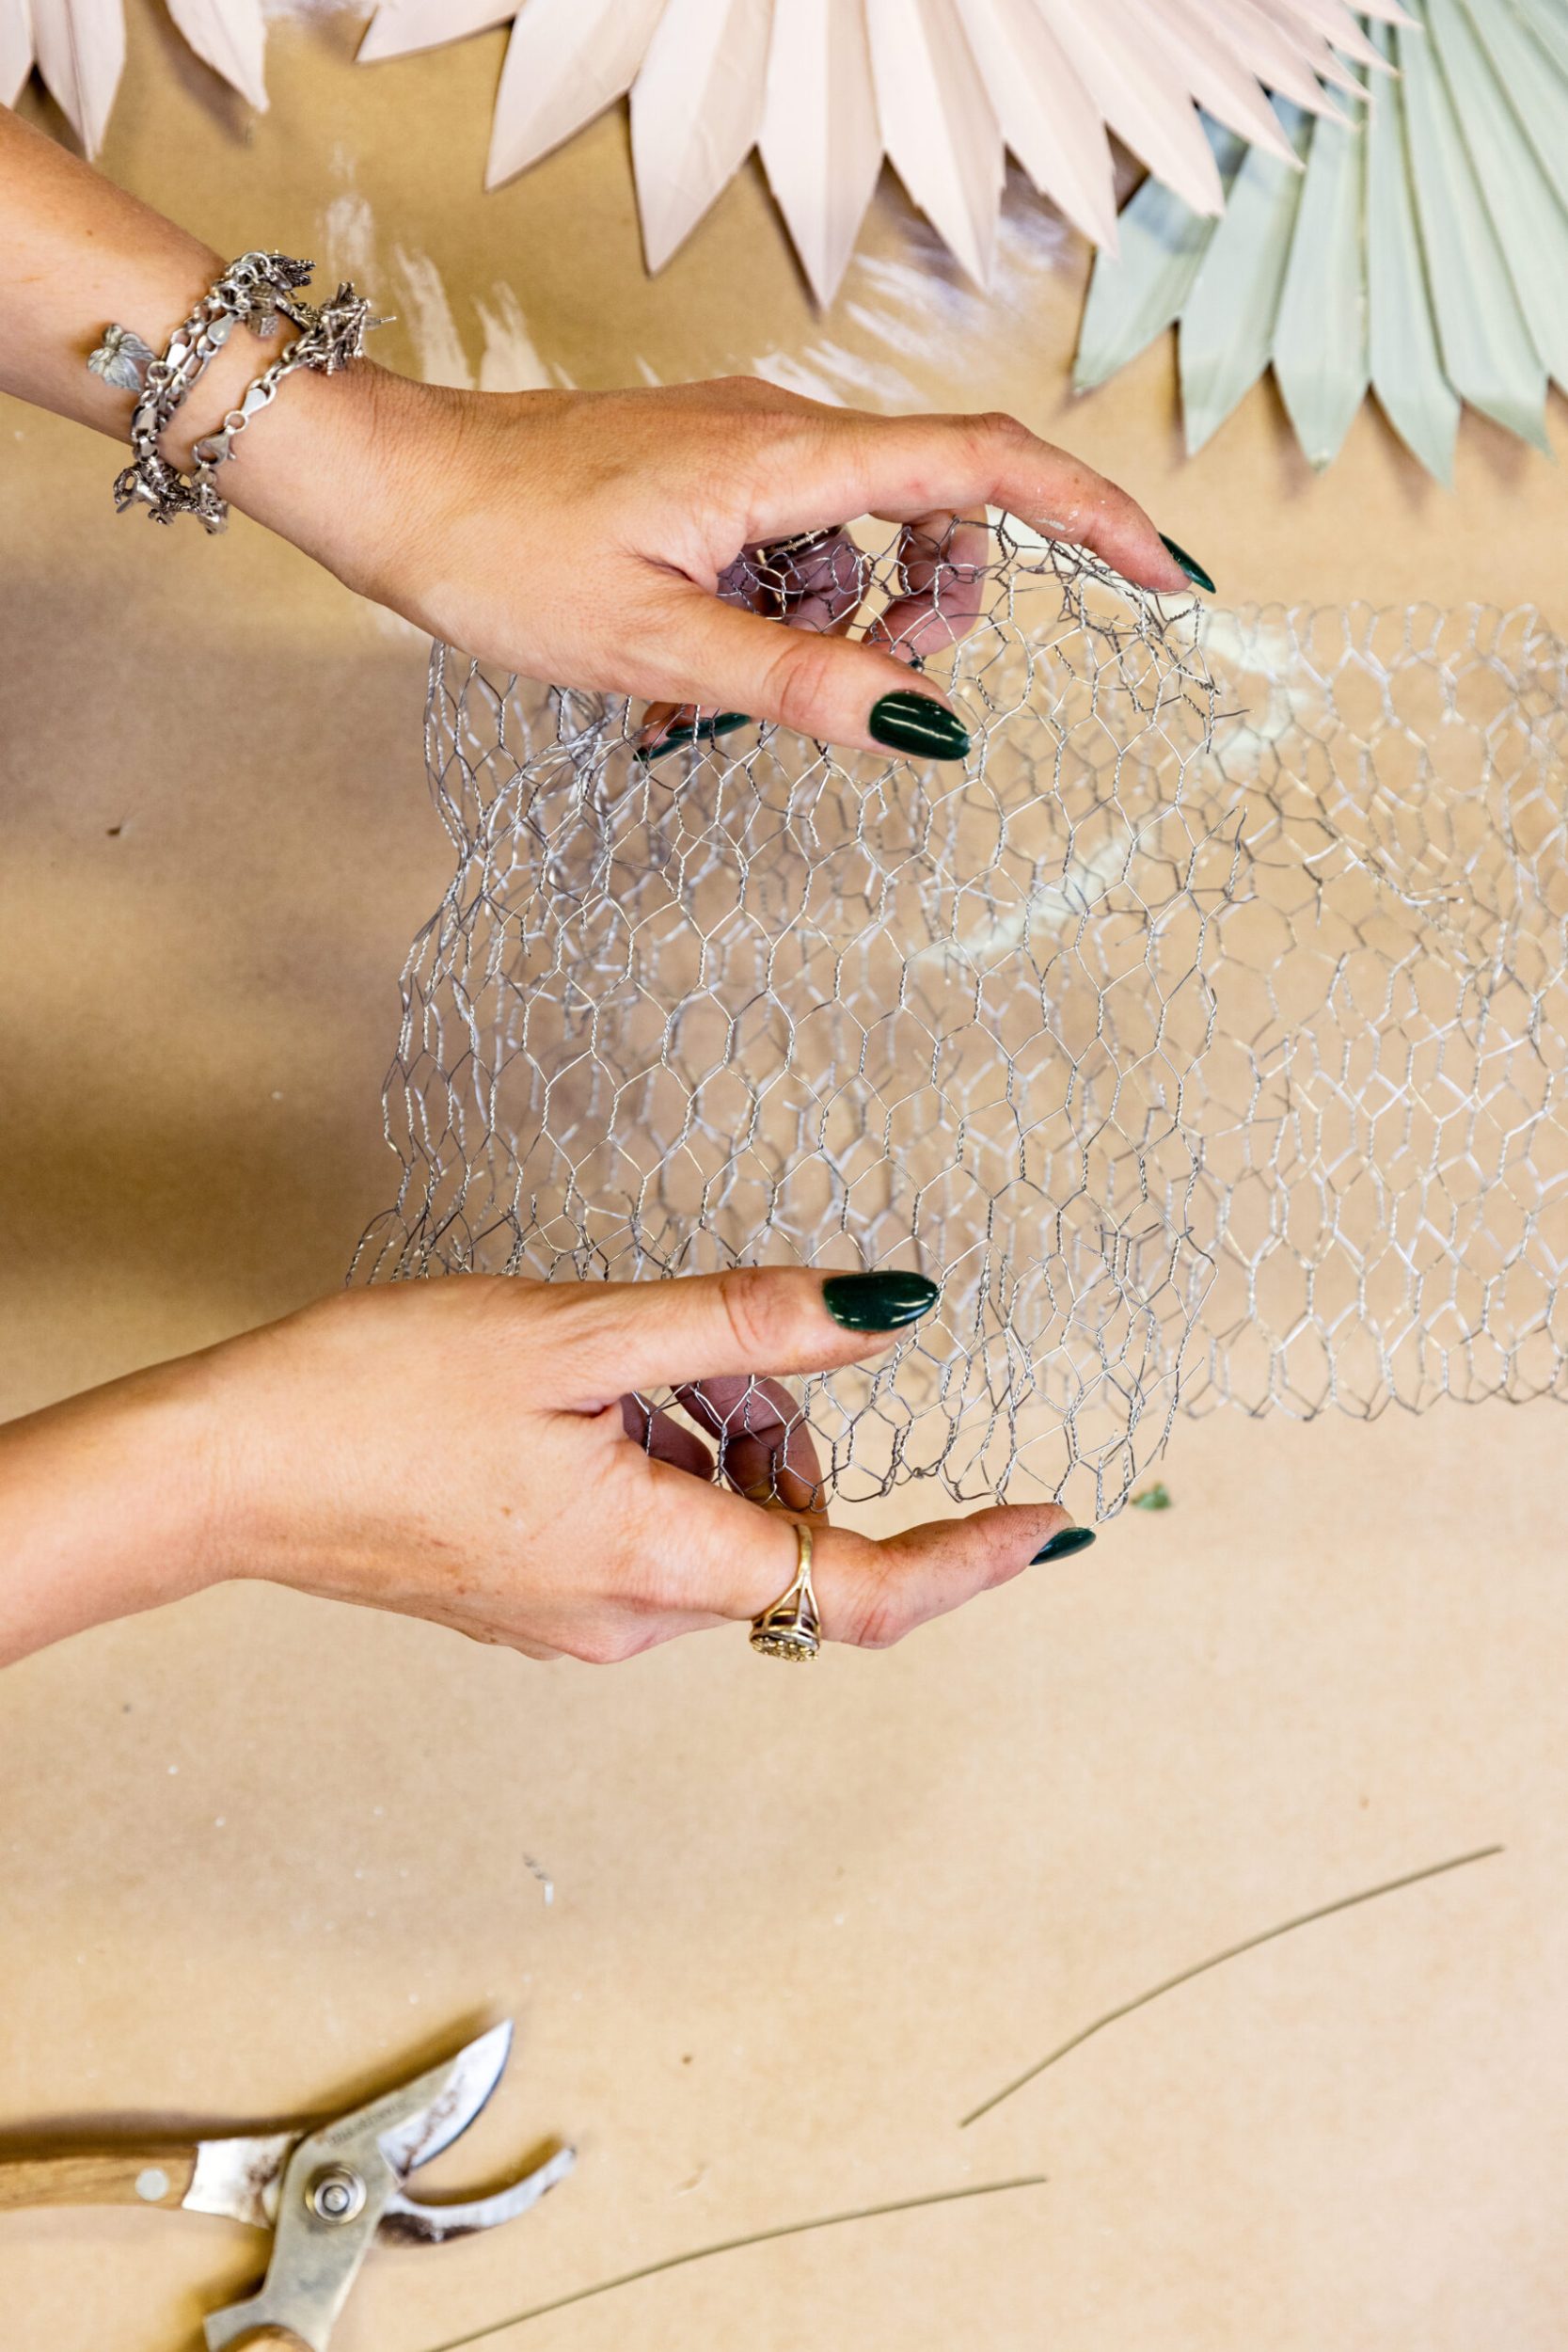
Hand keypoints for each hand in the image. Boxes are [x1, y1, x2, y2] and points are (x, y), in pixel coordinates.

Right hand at [0, 1272, 1078, 1666]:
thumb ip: (744, 1325)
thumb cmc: (376, 1397)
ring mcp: (579, 1617)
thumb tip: (889, 1308)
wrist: (224, 1466)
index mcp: (655, 1563)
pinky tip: (577, 1393)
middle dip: (779, 1433)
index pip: (861, 1593)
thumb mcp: (579, 1333)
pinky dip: (652, 1456)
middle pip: (782, 1534)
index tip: (1052, 1521)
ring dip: (707, 1433)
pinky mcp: (537, 1595)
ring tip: (609, 1356)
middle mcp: (629, 1618)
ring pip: (714, 1525)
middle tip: (699, 1341)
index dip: (972, 1561)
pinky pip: (648, 1530)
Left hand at [233, 368, 1199, 757]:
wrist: (392, 490)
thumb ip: (797, 685)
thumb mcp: (653, 646)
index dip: (1091, 516)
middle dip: (935, 609)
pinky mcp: (710, 480)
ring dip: (838, 629)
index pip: (983, 466)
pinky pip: (794, 550)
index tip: (1165, 576)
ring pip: (862, 543)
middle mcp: (781, 435)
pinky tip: (700, 663)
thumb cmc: (500, 553)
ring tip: (733, 690)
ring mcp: (746, 455)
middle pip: (938, 510)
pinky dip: (780, 616)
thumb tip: (929, 727)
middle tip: (865, 690)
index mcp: (784, 459)